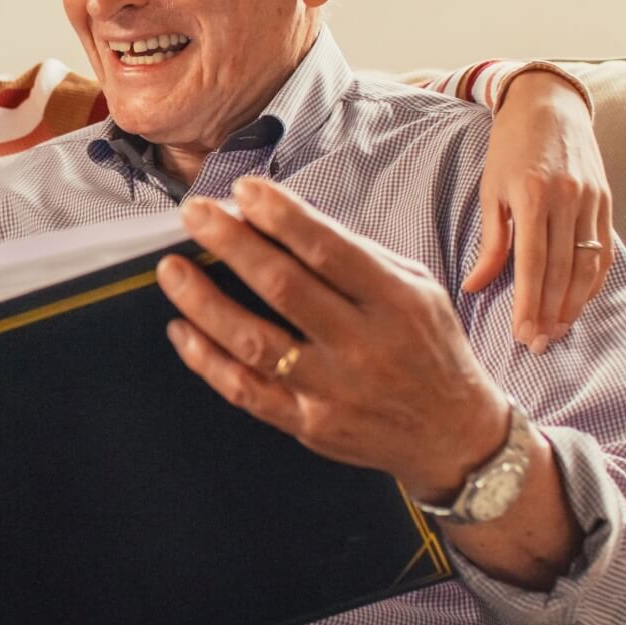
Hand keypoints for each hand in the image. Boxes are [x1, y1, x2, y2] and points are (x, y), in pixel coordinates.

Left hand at [158, 180, 509, 503]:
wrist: (454, 436)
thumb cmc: (427, 347)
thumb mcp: (416, 288)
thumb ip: (355, 255)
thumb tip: (282, 218)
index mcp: (395, 302)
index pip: (328, 250)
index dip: (281, 215)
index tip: (242, 189)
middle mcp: (364, 346)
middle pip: (284, 288)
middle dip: (231, 244)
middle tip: (194, 214)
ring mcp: (334, 390)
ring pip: (254, 342)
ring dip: (204, 302)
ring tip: (172, 270)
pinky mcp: (309, 424)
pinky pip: (246, 390)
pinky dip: (206, 359)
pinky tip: (181, 329)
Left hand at [465, 70, 611, 354]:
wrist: (549, 105)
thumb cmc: (509, 148)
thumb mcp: (490, 190)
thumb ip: (491, 241)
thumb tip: (475, 286)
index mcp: (531, 196)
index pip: (532, 263)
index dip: (529, 302)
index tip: (522, 333)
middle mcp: (566, 200)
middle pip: (561, 270)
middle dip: (550, 312)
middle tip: (539, 344)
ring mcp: (592, 200)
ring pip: (588, 264)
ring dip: (574, 303)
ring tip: (558, 331)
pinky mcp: (606, 200)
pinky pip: (603, 250)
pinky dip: (593, 280)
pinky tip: (580, 302)